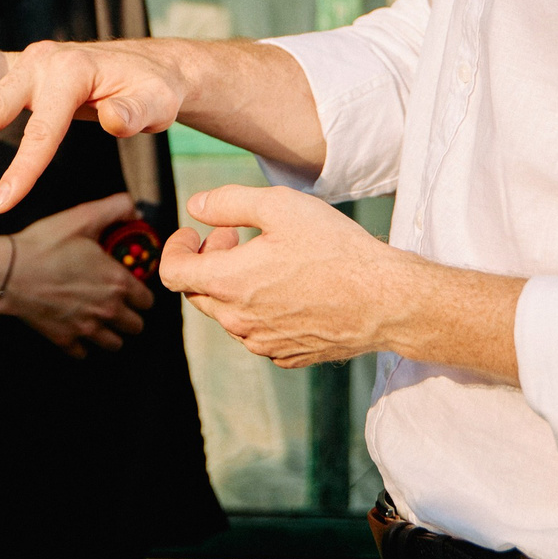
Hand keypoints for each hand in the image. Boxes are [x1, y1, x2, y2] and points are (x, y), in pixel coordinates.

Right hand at [0, 39, 187, 213]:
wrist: (155, 68)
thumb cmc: (157, 90)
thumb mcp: (158, 103)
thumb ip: (137, 112)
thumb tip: (115, 120)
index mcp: (70, 71)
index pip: (40, 131)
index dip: (22, 171)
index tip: (1, 205)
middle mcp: (43, 61)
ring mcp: (30, 62)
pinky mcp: (24, 69)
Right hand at [0, 192, 155, 356]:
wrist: (9, 271)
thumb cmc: (46, 244)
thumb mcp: (83, 217)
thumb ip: (117, 208)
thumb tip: (136, 213)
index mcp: (118, 283)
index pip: (148, 301)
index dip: (142, 294)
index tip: (132, 289)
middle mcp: (108, 310)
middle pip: (136, 326)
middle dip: (130, 316)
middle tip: (117, 304)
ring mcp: (86, 329)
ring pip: (115, 344)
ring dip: (111, 333)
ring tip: (100, 319)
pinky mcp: (65, 340)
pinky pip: (84, 353)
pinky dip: (83, 345)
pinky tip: (76, 329)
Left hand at [159, 185, 412, 369]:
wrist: (385, 300)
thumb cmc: (334, 249)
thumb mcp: (278, 205)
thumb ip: (228, 203)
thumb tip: (196, 207)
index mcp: (228, 283)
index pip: (172, 273)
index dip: (175, 248)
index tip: (194, 233)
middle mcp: (238, 321)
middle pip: (198, 292)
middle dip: (208, 260)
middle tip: (235, 235)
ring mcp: (262, 344)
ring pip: (228, 313)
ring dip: (233, 284)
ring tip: (266, 257)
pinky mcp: (287, 356)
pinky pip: (257, 332)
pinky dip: (259, 308)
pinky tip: (288, 287)